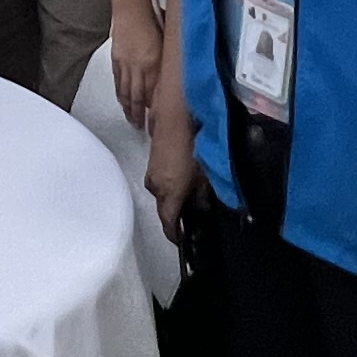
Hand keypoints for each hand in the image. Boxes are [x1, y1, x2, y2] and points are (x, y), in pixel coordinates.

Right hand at [107, 0, 161, 127]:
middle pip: (138, 98)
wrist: (131, 7)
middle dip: (140, 115)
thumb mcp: (168, 43)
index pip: (155, 95)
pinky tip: (122, 99)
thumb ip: (170, 63)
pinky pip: (118, 81)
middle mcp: (140, 67)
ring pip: (126, 92)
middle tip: (142, 127)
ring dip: (129, 108)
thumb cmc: (152, 18)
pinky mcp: (117, 59)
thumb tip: (176, 76)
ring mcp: (126, 64)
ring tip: (132, 119)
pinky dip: (120, 93)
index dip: (156, 112)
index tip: (158, 122)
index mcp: (155, 64)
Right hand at [142, 95, 199, 241]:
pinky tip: (185, 175)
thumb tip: (201, 206)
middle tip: (195, 213)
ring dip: (175, 196)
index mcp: (168, 194)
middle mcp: (156, 187)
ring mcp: (152, 172)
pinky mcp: (153, 160)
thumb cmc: (192, 144)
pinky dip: (172, 183)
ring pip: (163, 193)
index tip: (185, 240)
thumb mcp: (204, 173)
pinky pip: (162, 180)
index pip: (169, 224)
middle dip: (178, 213)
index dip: (177, 236)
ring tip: (192, 193)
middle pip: (165, 209)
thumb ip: (202, 195)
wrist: (176, 116)